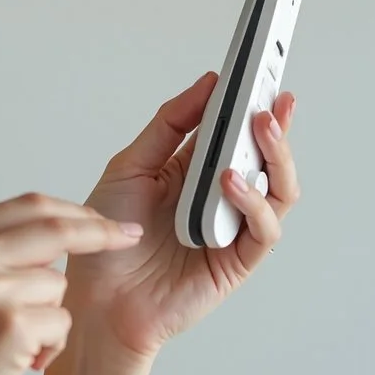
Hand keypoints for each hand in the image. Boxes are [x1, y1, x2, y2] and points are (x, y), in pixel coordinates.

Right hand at [0, 194, 142, 374]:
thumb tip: (58, 229)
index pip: (29, 205)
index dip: (74, 211)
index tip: (104, 219)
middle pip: (55, 226)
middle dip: (101, 231)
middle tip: (130, 237)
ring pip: (60, 284)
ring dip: (52, 317)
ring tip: (15, 347)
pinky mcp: (10, 325)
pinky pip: (62, 323)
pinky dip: (52, 347)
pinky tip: (18, 365)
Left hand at [65, 70, 301, 362]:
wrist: (96, 305)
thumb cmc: (107, 244)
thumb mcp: (130, 167)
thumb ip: (169, 125)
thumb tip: (207, 85)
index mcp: (196, 170)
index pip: (235, 130)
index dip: (252, 101)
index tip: (263, 68)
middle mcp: (220, 197)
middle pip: (266, 155)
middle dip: (275, 124)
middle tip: (272, 97)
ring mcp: (233, 228)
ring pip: (278, 188)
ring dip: (275, 156)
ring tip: (260, 127)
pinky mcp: (238, 261)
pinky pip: (263, 229)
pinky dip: (253, 203)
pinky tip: (231, 183)